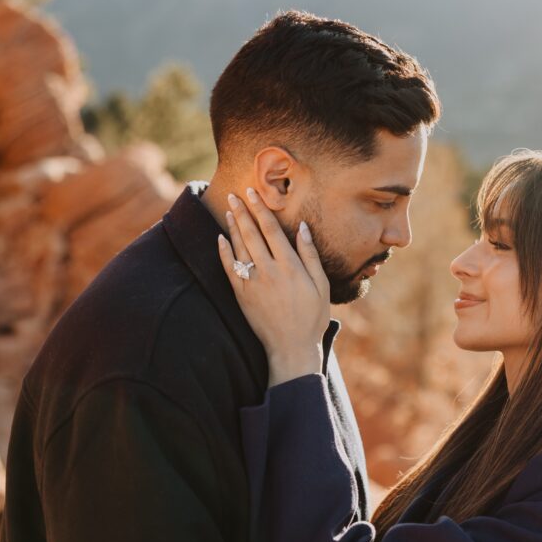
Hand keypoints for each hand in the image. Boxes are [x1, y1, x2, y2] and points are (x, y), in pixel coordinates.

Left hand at [216, 187, 330, 386]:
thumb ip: (310, 255)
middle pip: (251, 235)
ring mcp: (252, 284)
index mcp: (289, 267)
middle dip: (242, 212)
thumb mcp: (321, 286)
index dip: (260, 209)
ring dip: (233, 227)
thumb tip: (302, 228)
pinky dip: (223, 252)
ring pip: (239, 248)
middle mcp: (268, 272)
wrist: (291, 348)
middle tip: (234, 194)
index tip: (252, 193)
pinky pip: (229, 269)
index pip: (271, 230)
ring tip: (230, 210)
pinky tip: (220, 239)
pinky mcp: (242, 296)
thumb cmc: (311, 317)